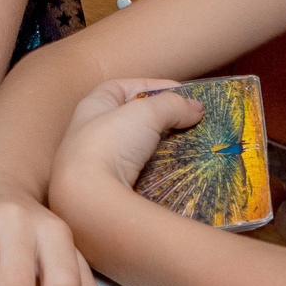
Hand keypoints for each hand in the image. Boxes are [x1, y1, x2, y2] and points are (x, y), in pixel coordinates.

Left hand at [53, 78, 198, 203]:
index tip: (182, 93)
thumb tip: (196, 109)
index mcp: (92, 107)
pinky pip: (140, 175)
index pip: (122, 87)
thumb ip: (172, 105)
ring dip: (163, 147)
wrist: (89, 199)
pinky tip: (177, 171)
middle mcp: (91, 133)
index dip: (152, 86)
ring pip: (138, 149)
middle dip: (161, 119)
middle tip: (189, 121)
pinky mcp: (110, 188)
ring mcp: (100, 163)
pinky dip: (159, 171)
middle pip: (132, 119)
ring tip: (191, 145)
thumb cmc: (109, 144)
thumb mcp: (145, 113)